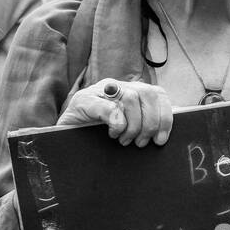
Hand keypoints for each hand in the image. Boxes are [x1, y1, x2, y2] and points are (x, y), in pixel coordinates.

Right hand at [57, 78, 172, 147]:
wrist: (63, 138)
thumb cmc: (96, 136)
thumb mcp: (125, 129)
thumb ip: (145, 124)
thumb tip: (166, 134)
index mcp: (131, 92)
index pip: (158, 94)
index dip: (165, 116)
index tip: (161, 139)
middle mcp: (118, 87)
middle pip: (148, 94)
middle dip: (150, 122)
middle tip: (141, 142)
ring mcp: (100, 91)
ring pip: (130, 98)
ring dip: (133, 125)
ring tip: (124, 141)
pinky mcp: (84, 100)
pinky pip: (107, 106)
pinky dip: (116, 122)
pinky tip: (113, 133)